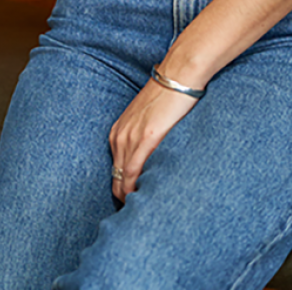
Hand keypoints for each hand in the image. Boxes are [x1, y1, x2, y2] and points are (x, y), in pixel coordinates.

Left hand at [108, 77, 197, 202]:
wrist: (177, 76)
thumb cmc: (166, 97)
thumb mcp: (147, 121)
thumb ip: (143, 139)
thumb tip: (151, 162)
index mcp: (118, 133)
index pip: (115, 172)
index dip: (124, 191)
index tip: (135, 205)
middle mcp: (119, 136)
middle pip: (115, 179)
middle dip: (125, 199)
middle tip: (140, 215)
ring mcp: (130, 137)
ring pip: (123, 180)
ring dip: (131, 198)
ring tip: (145, 213)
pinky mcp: (146, 137)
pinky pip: (133, 171)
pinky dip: (136, 188)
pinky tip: (146, 199)